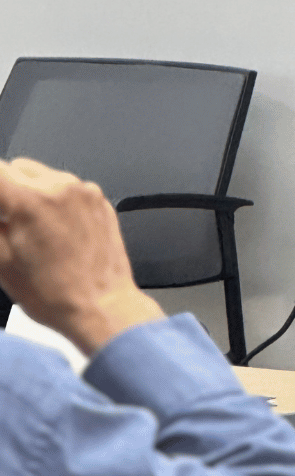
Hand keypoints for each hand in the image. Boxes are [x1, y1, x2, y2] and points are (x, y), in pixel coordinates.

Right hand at [0, 158, 162, 355]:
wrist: (102, 307)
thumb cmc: (56, 295)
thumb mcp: (2, 261)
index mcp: (31, 201)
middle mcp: (61, 188)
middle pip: (15, 168)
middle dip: (5, 192)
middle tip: (7, 222)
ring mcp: (85, 192)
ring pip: (41, 175)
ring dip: (29, 193)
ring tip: (32, 230)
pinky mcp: (100, 200)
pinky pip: (67, 188)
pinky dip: (55, 201)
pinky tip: (55, 231)